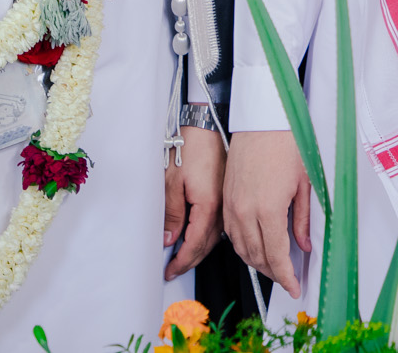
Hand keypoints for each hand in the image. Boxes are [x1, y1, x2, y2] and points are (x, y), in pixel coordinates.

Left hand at [164, 125, 226, 279]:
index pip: (194, 245)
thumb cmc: (192, 146)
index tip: (170, 270)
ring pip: (215, 238)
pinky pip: (219, 226)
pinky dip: (208, 238)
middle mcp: (223, 208)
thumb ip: (172, 214)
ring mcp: (227, 203)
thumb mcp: (172, 181)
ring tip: (184, 257)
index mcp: (209, 206)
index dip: (181, 262)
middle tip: (174, 270)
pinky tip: (199, 238)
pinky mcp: (228, 196)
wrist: (207, 125)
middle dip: (189, 262)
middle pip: (206, 246)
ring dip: (199, 251)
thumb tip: (170, 238)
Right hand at [222, 130, 312, 297]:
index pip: (276, 256)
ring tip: (273, 266)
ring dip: (257, 262)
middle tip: (288, 278)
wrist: (263, 119)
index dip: (286, 277)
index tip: (294, 287)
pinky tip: (254, 246)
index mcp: (268, 209)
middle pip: (256, 256)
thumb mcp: (305, 182)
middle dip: (273, 273)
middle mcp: (245, 211)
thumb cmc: (285, 142)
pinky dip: (242, 246)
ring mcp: (232, 205)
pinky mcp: (225, 198)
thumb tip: (304, 245)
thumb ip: (303, 218)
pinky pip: (230, 233)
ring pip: (241, 248)